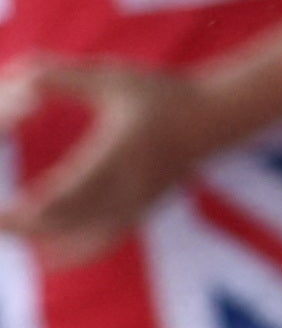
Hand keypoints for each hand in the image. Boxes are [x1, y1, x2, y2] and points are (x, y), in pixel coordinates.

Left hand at [0, 56, 215, 258]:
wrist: (215, 118)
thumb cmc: (161, 94)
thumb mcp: (113, 78)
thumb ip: (65, 79)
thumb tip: (20, 75)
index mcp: (116, 156)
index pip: (62, 198)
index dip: (24, 212)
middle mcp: (125, 189)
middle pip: (61, 223)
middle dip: (20, 226)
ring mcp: (133, 207)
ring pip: (76, 240)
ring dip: (40, 239)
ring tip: (11, 228)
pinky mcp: (138, 215)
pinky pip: (97, 245)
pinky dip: (67, 252)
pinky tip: (43, 249)